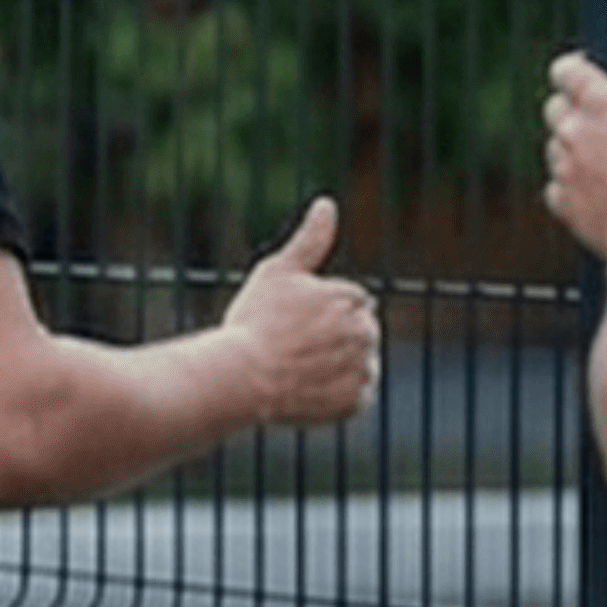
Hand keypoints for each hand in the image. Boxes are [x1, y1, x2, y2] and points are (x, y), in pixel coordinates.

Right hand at [224, 194, 382, 426]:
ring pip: (359, 364)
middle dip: (336, 337)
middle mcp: (365, 331)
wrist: (241, 378)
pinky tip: (309, 390)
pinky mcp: (356, 402)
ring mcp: (362, 368)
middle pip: (358, 333)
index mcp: (352, 297)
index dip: (321, 312)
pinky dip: (338, 396)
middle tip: (295, 347)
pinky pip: (355, 397)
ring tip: (300, 369)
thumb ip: (310, 239)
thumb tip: (327, 204)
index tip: (295, 322)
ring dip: (339, 366)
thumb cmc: (255, 321)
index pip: (351, 303)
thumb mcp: (278, 271)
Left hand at [543, 33, 606, 263]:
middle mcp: (574, 134)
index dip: (574, 69)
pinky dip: (573, 186)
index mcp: (603, 106)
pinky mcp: (563, 205)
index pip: (566, 70)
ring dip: (573, 149)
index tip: (586, 72)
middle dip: (574, 108)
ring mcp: (564, 171)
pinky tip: (603, 192)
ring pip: (554, 148)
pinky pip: (557, 186)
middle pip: (555, 107)